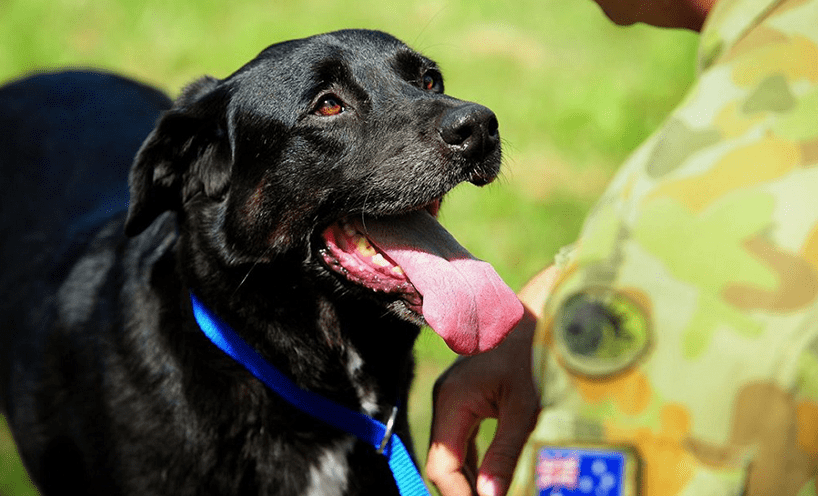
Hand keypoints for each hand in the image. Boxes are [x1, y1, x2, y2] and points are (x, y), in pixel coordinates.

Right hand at [426, 265, 558, 495]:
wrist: (539, 315)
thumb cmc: (534, 355)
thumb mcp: (525, 409)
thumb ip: (504, 455)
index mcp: (453, 400)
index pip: (441, 464)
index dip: (459, 495)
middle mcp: (445, 399)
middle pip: (443, 461)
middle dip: (465, 489)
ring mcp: (453, 398)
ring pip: (451, 452)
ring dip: (470, 478)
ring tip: (496, 493)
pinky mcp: (466, 398)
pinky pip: (461, 438)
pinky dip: (474, 461)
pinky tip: (494, 478)